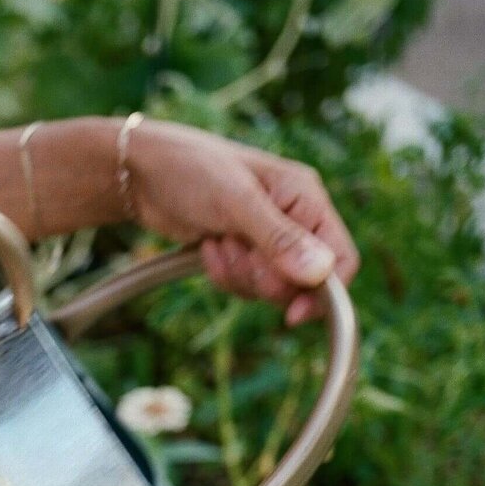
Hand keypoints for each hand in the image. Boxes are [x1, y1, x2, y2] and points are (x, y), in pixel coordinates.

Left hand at [124, 119, 359, 325]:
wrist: (142, 174)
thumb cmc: (189, 170)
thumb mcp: (236, 203)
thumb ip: (279, 239)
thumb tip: (321, 273)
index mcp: (306, 198)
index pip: (342, 259)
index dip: (323, 293)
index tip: (292, 315)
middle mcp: (294, 219)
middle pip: (304, 283)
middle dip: (264, 278)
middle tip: (235, 248)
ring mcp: (268, 239)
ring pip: (272, 289)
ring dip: (239, 275)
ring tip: (217, 240)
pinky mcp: (244, 253)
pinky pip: (247, 286)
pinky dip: (225, 275)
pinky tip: (207, 248)